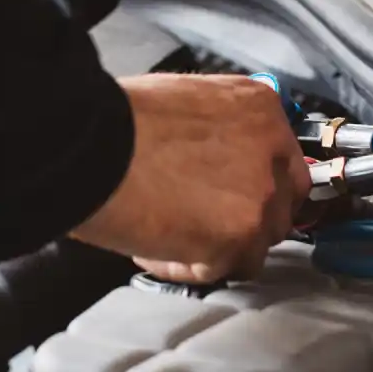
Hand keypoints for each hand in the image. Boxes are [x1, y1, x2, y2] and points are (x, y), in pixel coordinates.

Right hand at [70, 73, 311, 283]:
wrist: (91, 146)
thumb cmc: (117, 122)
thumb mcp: (182, 101)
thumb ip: (213, 131)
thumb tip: (206, 159)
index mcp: (258, 107)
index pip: (280, 159)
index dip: (252, 184)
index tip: (228, 197)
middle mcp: (272, 148)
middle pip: (281, 204)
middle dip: (246, 221)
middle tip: (205, 228)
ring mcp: (261, 195)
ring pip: (258, 243)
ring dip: (218, 249)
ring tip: (167, 239)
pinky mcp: (240, 236)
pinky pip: (224, 270)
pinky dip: (190, 268)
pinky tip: (154, 251)